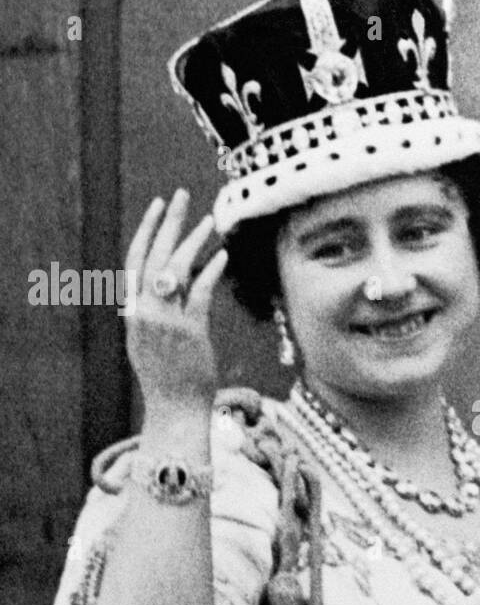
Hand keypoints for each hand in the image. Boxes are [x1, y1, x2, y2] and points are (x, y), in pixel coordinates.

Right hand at [124, 190, 227, 414]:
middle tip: (181, 195)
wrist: (174, 409)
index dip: (146, 231)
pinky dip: (210, 272)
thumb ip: (145, 314)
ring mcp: (165, 322)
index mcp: (133, 312)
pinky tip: (221, 256)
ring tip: (209, 221)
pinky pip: (199, 294)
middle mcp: (145, 312)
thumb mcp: (145, 341)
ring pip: (175, 270)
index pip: (135, 261)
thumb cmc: (166, 376)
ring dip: (192, 242)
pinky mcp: (189, 332)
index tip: (157, 206)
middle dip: (168, 222)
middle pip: (154, 256)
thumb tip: (147, 292)